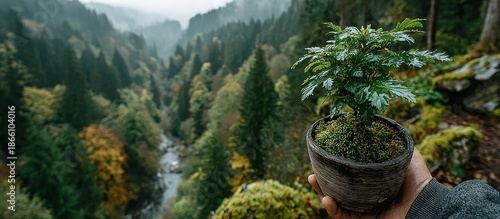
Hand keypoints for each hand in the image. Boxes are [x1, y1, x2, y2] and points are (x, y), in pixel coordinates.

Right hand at [308, 148, 431, 218]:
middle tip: (312, 172)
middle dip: (322, 181)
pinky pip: (343, 217)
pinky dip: (332, 209)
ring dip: (321, 193)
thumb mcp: (407, 157)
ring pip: (336, 203)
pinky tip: (326, 199)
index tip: (323, 157)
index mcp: (372, 182)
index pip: (348, 175)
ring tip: (313, 180)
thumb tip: (385, 124)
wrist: (427, 205)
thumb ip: (397, 143)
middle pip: (337, 188)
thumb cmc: (420, 182)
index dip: (334, 167)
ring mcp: (363, 210)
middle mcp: (365, 196)